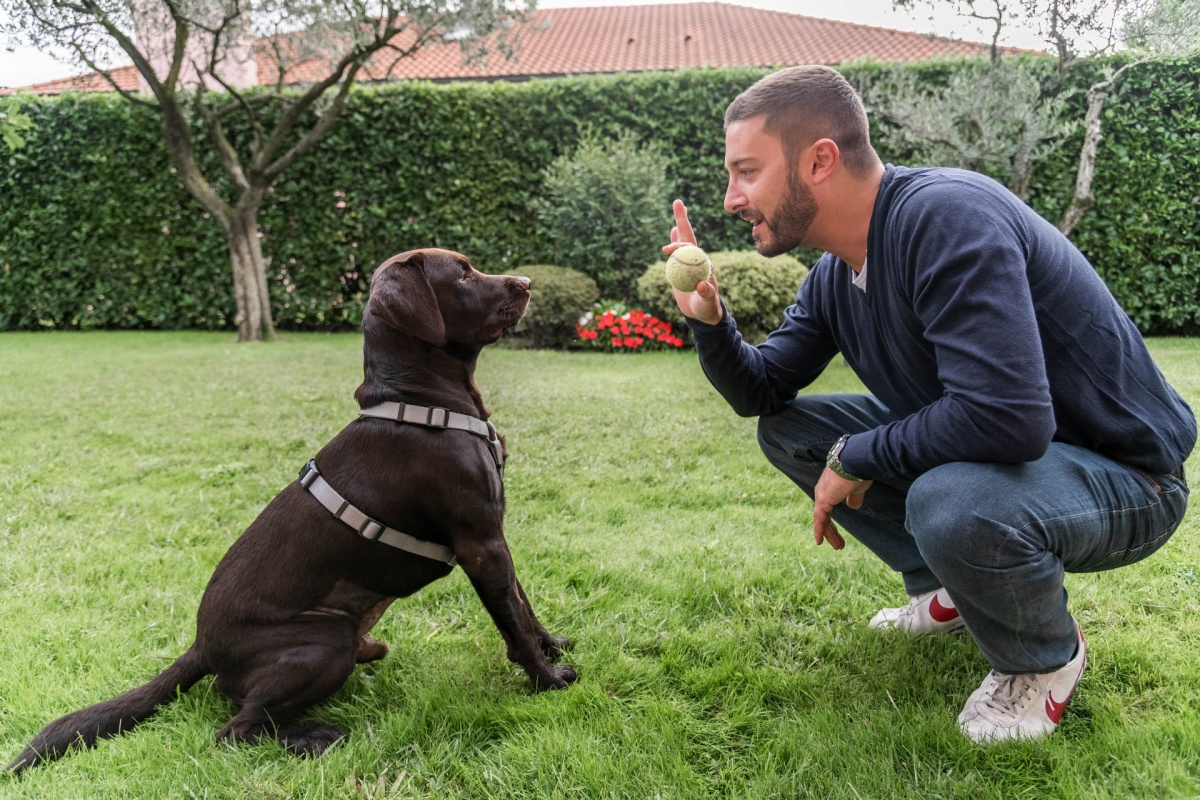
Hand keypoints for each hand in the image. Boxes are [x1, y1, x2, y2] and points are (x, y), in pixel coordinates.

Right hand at [663, 199, 721, 325]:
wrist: (703, 314)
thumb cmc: (707, 309)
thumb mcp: (707, 304)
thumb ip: (707, 295)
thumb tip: (703, 284)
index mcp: (704, 265)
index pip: (691, 249)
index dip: (679, 245)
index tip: (666, 250)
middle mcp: (698, 260)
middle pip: (689, 237)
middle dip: (683, 220)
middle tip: (678, 202)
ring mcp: (690, 262)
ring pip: (684, 241)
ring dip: (680, 225)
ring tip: (678, 207)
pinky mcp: (683, 268)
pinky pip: (678, 252)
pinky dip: (675, 241)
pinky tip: (673, 230)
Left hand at [811, 467, 872, 549]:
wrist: (856, 461)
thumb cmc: (858, 471)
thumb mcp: (857, 488)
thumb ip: (854, 498)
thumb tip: (853, 506)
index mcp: (830, 488)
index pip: (827, 509)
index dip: (831, 523)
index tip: (835, 534)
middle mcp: (822, 491)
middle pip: (824, 516)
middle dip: (831, 531)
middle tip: (839, 545)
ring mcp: (821, 495)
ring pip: (822, 519)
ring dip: (829, 534)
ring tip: (838, 547)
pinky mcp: (823, 500)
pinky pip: (819, 519)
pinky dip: (819, 530)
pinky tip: (820, 541)